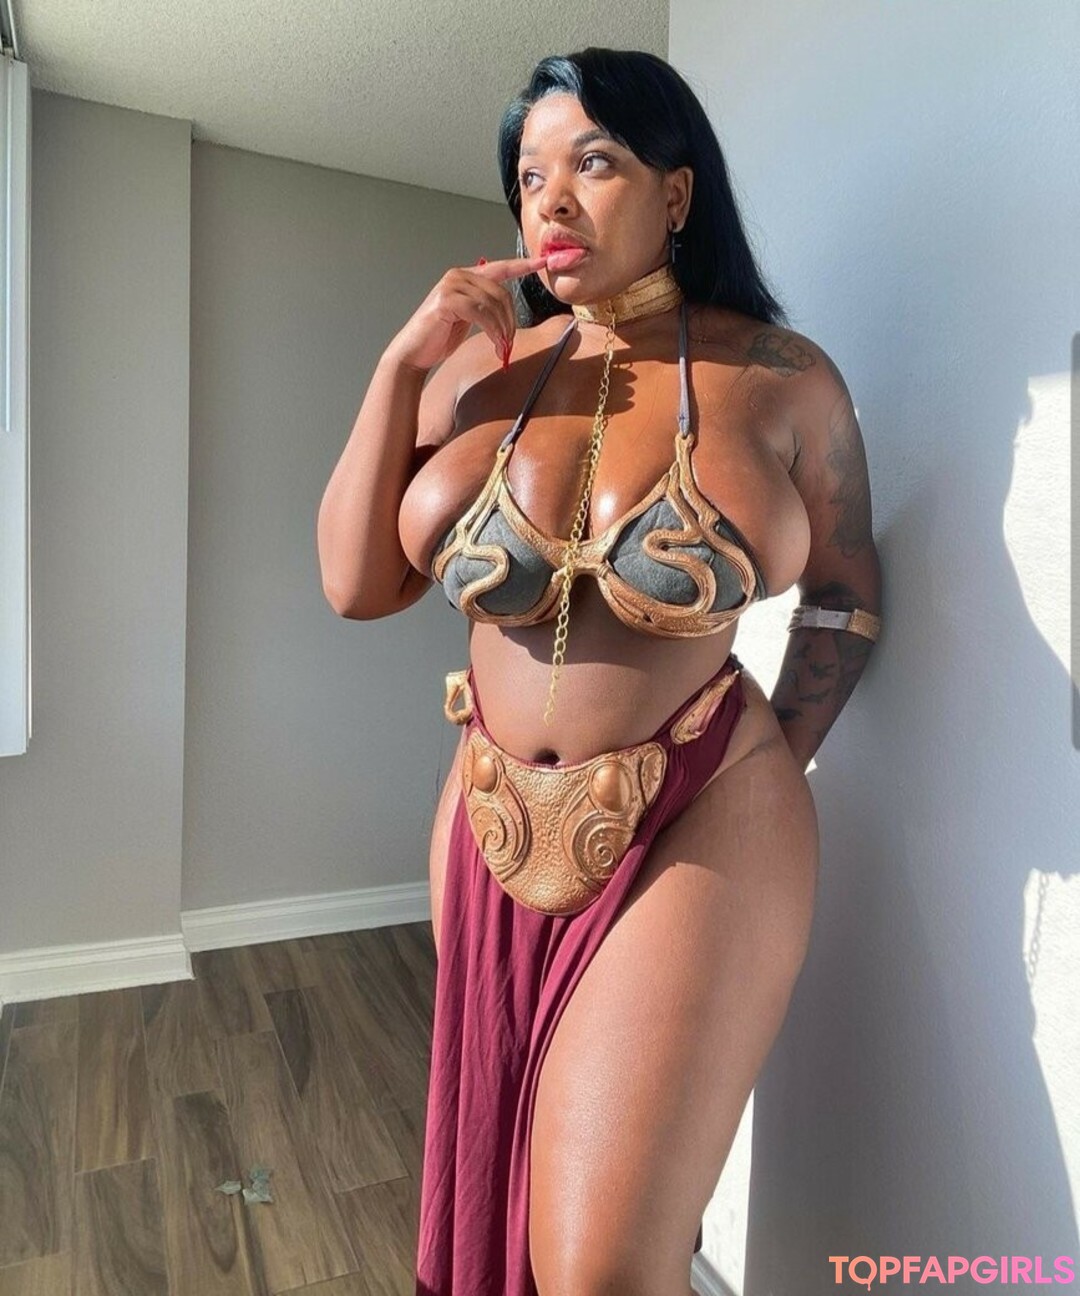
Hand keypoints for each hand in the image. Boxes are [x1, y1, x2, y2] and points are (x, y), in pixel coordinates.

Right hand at [386, 254, 548, 372]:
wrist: (414, 352)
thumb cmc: (439, 337)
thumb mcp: (468, 318)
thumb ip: (485, 307)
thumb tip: (508, 314)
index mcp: (466, 277)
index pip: (500, 268)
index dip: (523, 265)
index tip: (542, 262)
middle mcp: (458, 275)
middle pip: (501, 292)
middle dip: (510, 319)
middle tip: (510, 342)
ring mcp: (451, 286)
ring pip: (493, 303)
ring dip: (503, 328)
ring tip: (502, 347)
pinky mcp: (446, 300)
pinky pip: (481, 312)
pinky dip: (493, 329)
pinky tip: (494, 342)